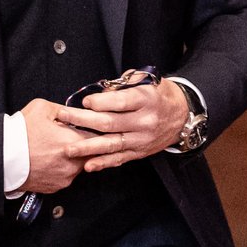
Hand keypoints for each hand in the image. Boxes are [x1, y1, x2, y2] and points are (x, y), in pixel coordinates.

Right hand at [19, 96, 109, 193]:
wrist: (2, 157)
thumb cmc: (19, 133)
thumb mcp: (41, 108)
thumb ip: (65, 109)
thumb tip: (76, 112)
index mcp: (74, 141)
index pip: (99, 137)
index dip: (95, 132)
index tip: (92, 130)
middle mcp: (74, 163)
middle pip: (92, 154)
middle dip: (85, 146)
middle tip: (71, 139)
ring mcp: (66, 177)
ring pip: (78, 166)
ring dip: (73, 158)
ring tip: (56, 149)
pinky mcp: (56, 186)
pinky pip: (65, 176)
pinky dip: (61, 169)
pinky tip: (49, 160)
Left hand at [70, 78, 189, 171]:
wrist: (183, 115)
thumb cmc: (159, 94)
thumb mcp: (146, 81)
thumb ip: (123, 84)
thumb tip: (100, 91)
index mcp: (147, 100)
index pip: (121, 102)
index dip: (101, 102)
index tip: (84, 101)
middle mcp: (144, 122)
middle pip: (110, 123)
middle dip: (83, 120)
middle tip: (63, 117)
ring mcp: (142, 140)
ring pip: (111, 144)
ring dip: (88, 147)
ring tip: (68, 148)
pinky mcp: (140, 152)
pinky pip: (119, 159)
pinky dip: (103, 163)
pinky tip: (88, 165)